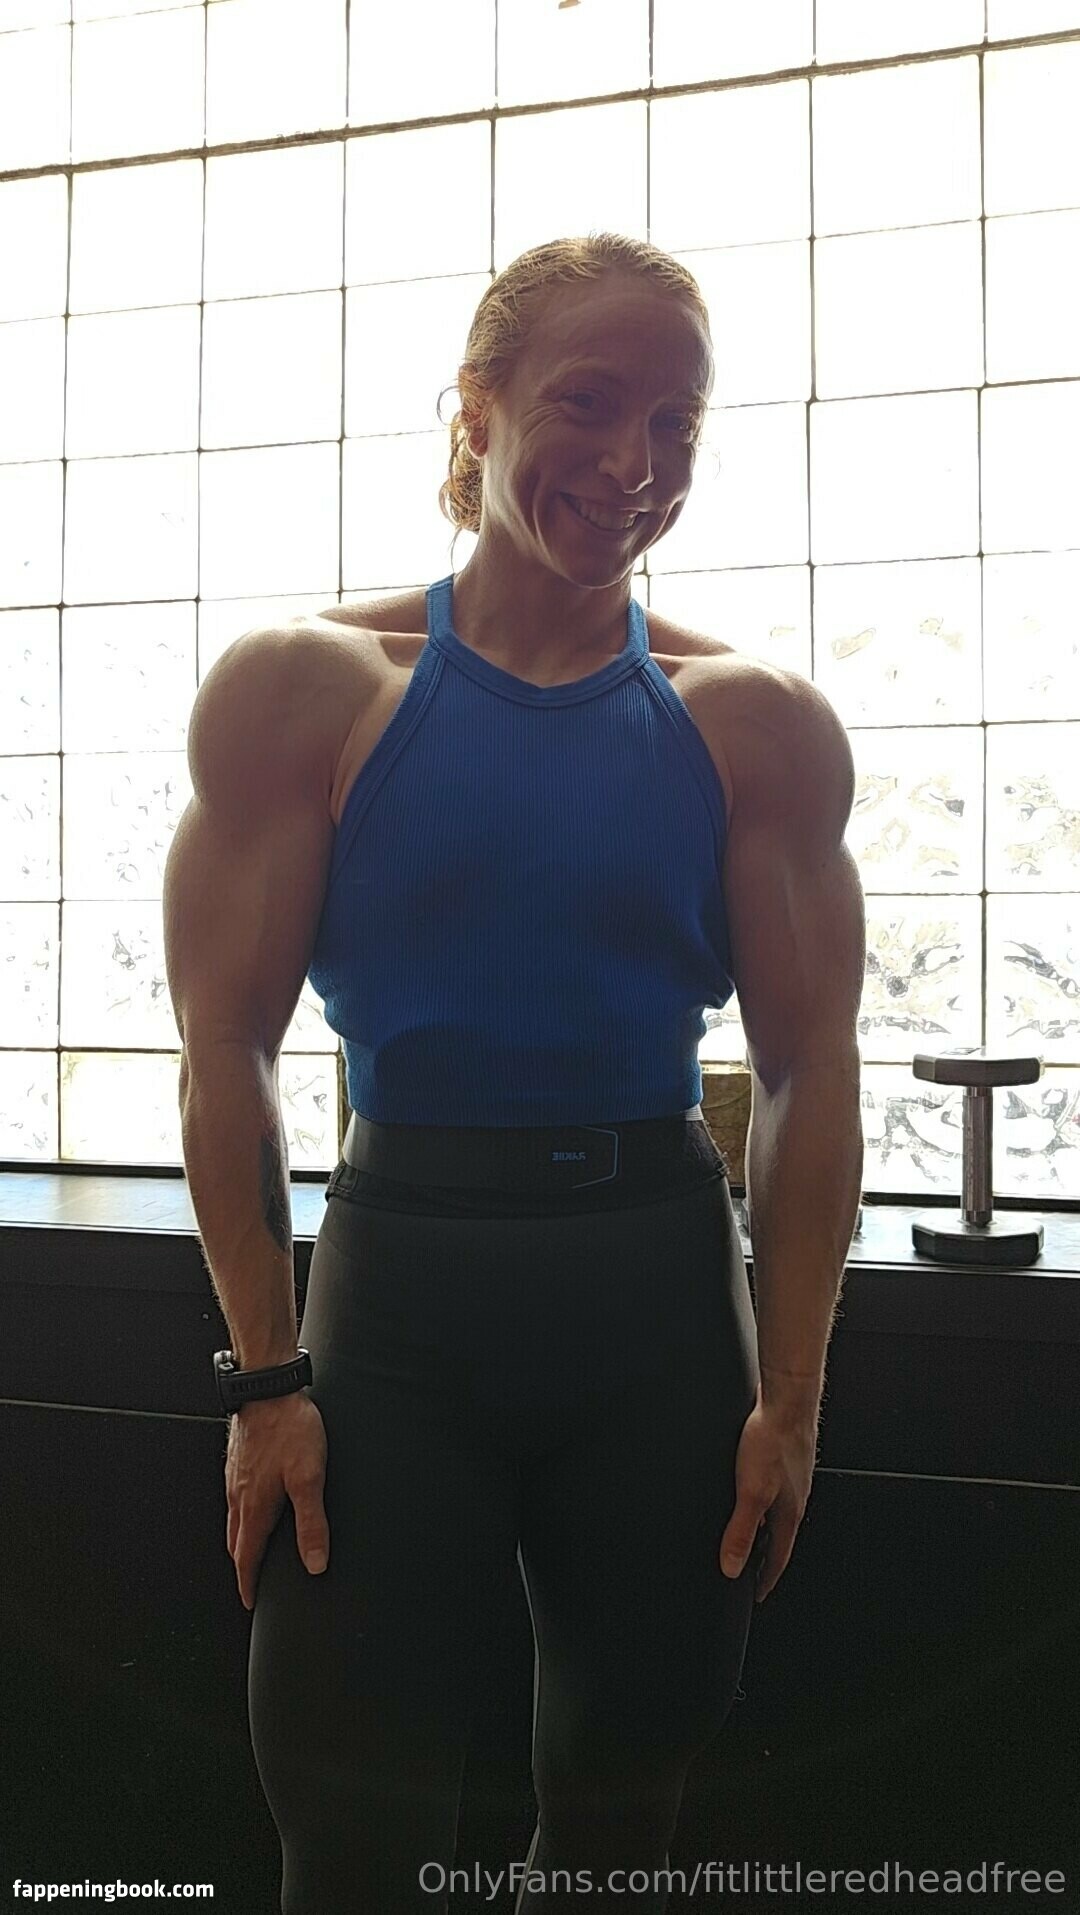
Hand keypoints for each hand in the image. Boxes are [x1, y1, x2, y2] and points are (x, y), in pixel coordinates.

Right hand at [225, 1391, 329, 1610]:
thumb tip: (315, 1563)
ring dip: (241, 1540)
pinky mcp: (239, 1460)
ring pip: (234, 1520)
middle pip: (236, 1542)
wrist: (268, 1387)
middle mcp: (239, 1494)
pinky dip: (242, 1515)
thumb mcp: (309, 1478)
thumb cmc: (288, 1427)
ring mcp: (235, 1476)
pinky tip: (254, 1504)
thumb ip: (312, 1523)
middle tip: (251, 1581)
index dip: (249, 1583)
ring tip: (253, 1549)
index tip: (251, 1601)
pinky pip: (236, 1498)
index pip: (246, 1557)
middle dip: (243, 1565)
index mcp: (254, 1506)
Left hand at [718, 1382, 818, 1602]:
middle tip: (751, 1570)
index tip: (757, 1594)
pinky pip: (774, 1491)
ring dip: (763, 1529)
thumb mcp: (750, 1492)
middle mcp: (795, 1499)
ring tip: (749, 1535)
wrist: (787, 1399)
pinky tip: (750, 1490)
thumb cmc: (773, 1440)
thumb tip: (731, 1566)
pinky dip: (762, 1502)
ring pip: (777, 1513)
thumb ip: (740, 1531)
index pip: (778, 1558)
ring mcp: (792, 1478)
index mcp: (789, 1514)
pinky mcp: (785, 1458)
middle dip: (765, 1556)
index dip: (765, 1579)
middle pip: (778, 1537)